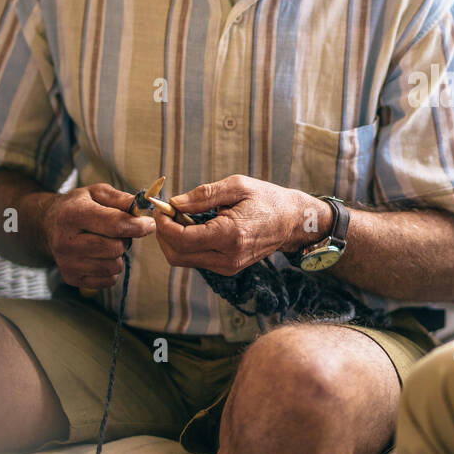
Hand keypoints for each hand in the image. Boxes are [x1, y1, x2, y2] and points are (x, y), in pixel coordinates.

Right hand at [41, 184, 154, 288]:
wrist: (49, 224)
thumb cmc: (79, 206)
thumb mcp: (97, 192)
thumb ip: (121, 198)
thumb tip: (143, 208)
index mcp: (73, 214)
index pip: (115, 225)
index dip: (138, 226)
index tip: (149, 224)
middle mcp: (66, 241)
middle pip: (115, 248)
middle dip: (126, 239)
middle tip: (120, 232)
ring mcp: (67, 262)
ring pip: (114, 266)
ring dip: (119, 255)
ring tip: (108, 242)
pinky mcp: (71, 278)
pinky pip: (108, 280)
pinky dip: (111, 269)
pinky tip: (101, 256)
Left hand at [154, 175, 318, 275]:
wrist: (292, 221)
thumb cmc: (266, 199)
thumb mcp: (237, 186)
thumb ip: (203, 195)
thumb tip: (175, 203)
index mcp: (230, 234)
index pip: (182, 239)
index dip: (164, 225)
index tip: (162, 208)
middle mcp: (228, 256)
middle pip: (177, 255)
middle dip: (164, 234)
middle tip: (166, 213)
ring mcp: (228, 266)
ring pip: (184, 260)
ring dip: (173, 240)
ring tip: (181, 218)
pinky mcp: (228, 268)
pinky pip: (196, 260)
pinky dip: (186, 245)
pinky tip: (193, 227)